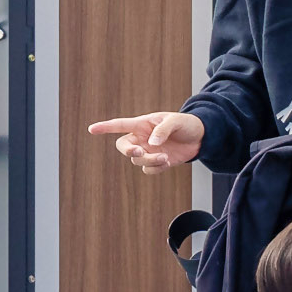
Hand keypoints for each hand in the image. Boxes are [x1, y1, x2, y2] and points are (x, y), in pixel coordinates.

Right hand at [91, 109, 206, 173]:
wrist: (200, 138)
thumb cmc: (186, 124)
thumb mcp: (176, 121)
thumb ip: (163, 130)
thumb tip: (151, 143)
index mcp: (143, 124)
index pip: (120, 125)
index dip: (105, 127)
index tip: (92, 129)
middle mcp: (142, 138)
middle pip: (123, 147)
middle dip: (128, 151)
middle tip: (139, 151)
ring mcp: (148, 151)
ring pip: (137, 160)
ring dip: (149, 160)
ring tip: (164, 157)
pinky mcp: (156, 162)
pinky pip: (148, 170)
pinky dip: (156, 168)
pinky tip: (167, 161)